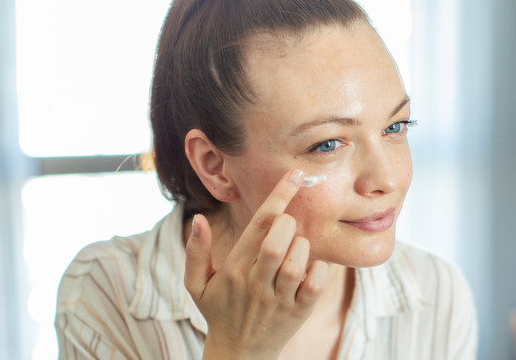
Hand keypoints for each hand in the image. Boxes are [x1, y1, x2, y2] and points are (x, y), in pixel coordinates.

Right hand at [184, 169, 329, 359]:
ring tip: (296, 247)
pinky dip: (320, 269)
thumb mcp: (196, 284)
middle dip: (288, 223)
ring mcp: (279, 299)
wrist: (239, 355)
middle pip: (277, 242)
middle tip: (288, 224)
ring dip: (302, 246)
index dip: (279, 195)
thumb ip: (195, 251)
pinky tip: (311, 266)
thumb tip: (197, 219)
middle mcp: (256, 283)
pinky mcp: (299, 312)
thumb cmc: (219, 310)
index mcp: (234, 269)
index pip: (259, 224)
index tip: (295, 175)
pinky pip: (316, 285)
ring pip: (297, 263)